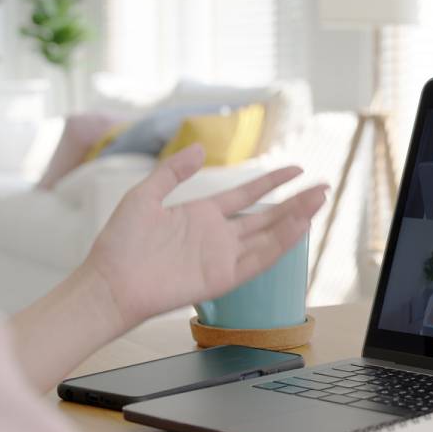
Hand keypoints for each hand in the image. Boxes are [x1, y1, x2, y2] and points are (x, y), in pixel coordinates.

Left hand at [86, 145, 327, 328]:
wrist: (109, 283)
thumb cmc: (120, 243)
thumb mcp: (144, 195)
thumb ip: (173, 172)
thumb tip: (199, 148)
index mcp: (202, 214)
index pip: (247, 195)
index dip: (272, 181)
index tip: (296, 169)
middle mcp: (219, 236)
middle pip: (267, 215)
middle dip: (296, 201)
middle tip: (323, 186)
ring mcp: (223, 257)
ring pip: (269, 236)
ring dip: (296, 220)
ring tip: (319, 201)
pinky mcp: (222, 279)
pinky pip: (258, 260)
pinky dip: (280, 244)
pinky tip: (298, 227)